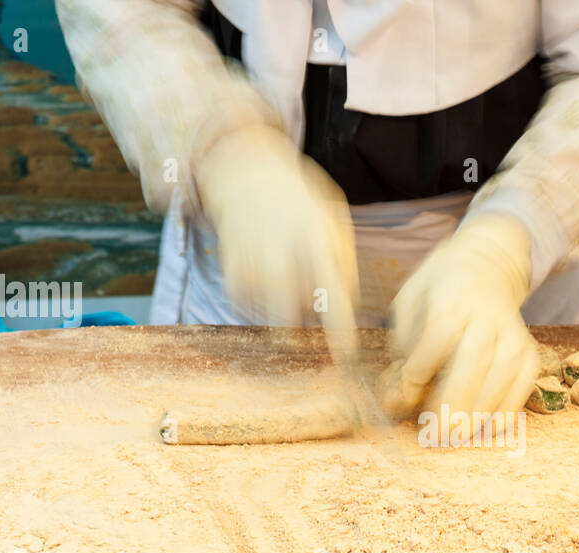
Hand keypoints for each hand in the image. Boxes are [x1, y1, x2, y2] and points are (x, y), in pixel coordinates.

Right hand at [194, 123, 358, 359]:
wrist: (244, 169)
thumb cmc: (299, 199)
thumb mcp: (333, 214)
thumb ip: (344, 256)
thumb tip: (348, 301)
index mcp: (315, 234)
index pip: (331, 289)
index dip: (339, 327)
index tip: (346, 356)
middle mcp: (281, 247)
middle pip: (296, 308)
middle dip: (305, 317)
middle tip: (308, 308)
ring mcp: (252, 257)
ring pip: (272, 310)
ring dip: (284, 309)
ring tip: (287, 279)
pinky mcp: (230, 266)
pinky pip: (247, 305)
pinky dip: (258, 304)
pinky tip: (265, 281)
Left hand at [387, 214, 538, 429]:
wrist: (486, 267)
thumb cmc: (437, 295)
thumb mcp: (410, 304)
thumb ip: (403, 348)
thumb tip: (401, 398)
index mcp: (451, 296)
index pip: (439, 333)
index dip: (421, 367)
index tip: (405, 391)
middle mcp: (487, 314)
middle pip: (475, 358)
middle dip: (455, 400)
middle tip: (437, 432)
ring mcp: (512, 333)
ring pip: (503, 374)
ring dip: (481, 411)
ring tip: (459, 437)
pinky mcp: (528, 350)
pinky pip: (524, 383)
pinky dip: (509, 409)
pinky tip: (490, 430)